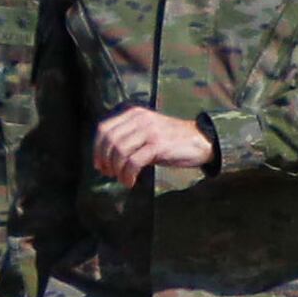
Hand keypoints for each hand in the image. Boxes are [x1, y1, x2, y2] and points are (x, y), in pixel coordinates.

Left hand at [94, 107, 216, 188]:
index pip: (104, 128)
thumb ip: (128, 139)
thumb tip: (105, 159)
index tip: (99, 164)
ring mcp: (149, 131)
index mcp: (134, 114)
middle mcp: (140, 119)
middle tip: (109, 174)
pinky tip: (131, 182)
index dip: (97, 148)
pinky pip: (133, 162)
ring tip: (122, 179)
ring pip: (119, 151)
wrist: (200, 140)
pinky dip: (128, 175)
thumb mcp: (147, 132)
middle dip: (105, 160)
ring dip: (117, 170)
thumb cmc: (171, 140)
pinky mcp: (158, 145)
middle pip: (109, 140)